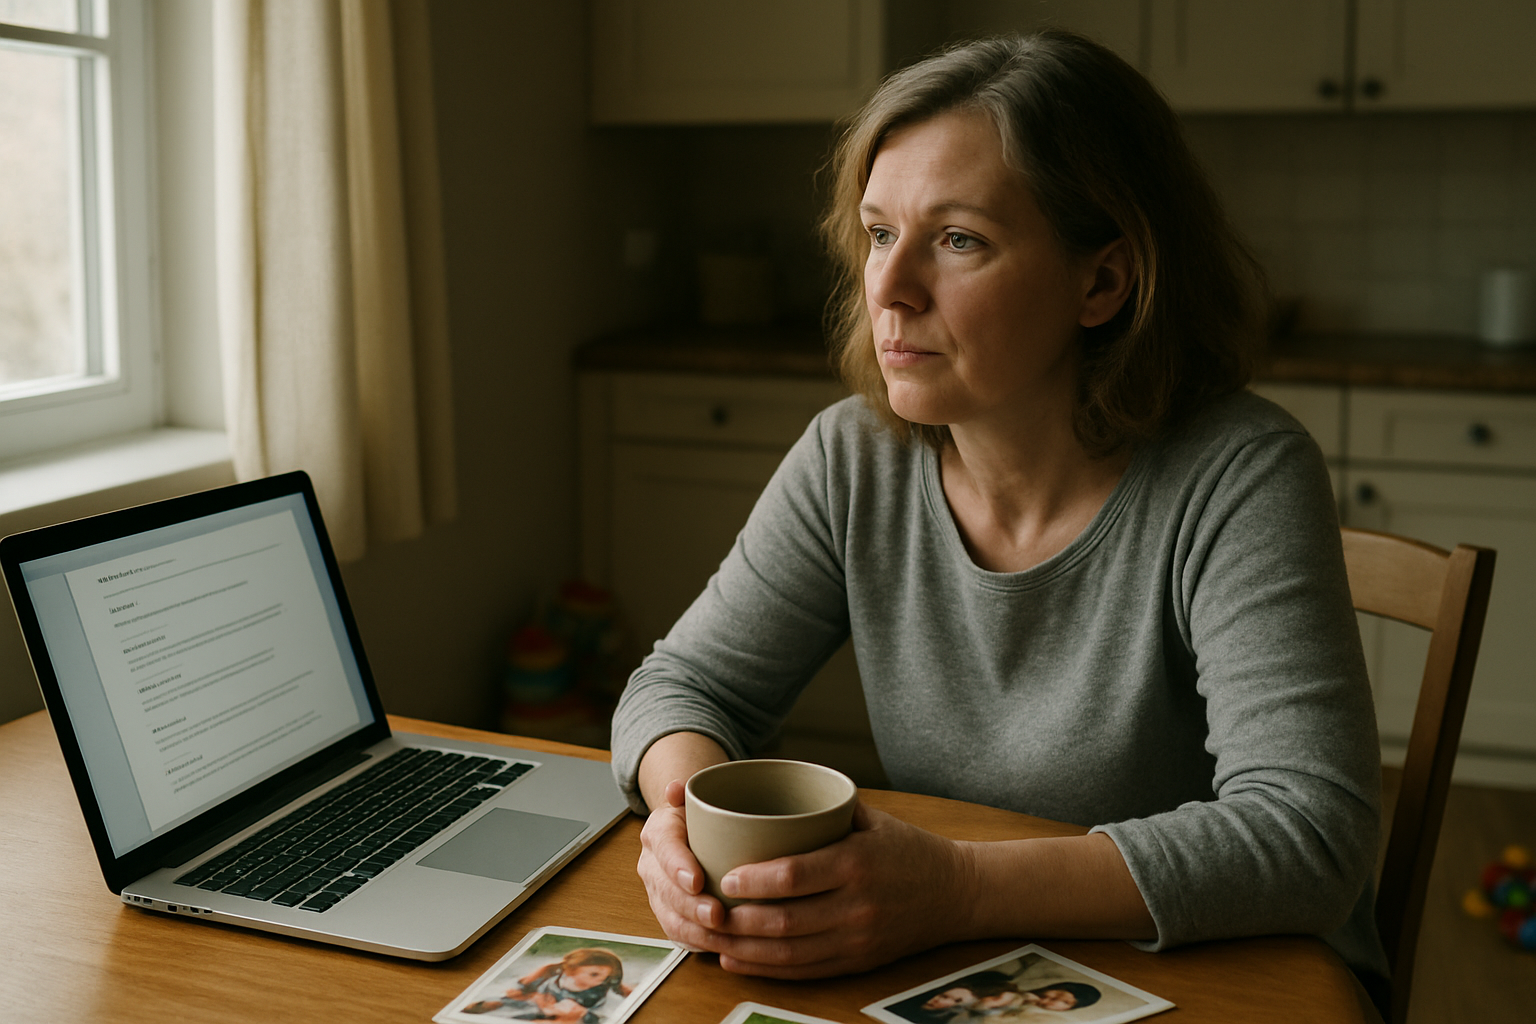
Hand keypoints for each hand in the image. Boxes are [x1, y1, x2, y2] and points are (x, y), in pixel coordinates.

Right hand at [636, 778, 719, 950]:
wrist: (690, 833)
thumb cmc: (700, 817)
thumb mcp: (698, 798)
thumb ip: (691, 792)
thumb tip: (676, 788)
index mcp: (658, 833)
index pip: (664, 849)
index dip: (678, 867)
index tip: (697, 880)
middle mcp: (652, 865)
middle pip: (666, 890)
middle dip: (691, 906)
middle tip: (717, 915)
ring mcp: (658, 893)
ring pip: (670, 918)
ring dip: (695, 931)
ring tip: (721, 935)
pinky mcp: (669, 915)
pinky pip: (679, 934)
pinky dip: (699, 943)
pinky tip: (721, 946)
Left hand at [652, 798, 974, 978]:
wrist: (957, 893)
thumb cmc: (907, 849)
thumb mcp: (870, 819)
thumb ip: (823, 809)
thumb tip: (765, 788)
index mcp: (857, 862)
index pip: (796, 876)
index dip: (756, 881)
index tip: (726, 876)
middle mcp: (857, 905)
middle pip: (786, 921)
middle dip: (739, 919)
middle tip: (706, 908)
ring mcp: (858, 938)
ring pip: (790, 952)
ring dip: (744, 948)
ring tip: (711, 936)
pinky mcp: (858, 962)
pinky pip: (804, 970)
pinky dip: (765, 968)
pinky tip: (736, 959)